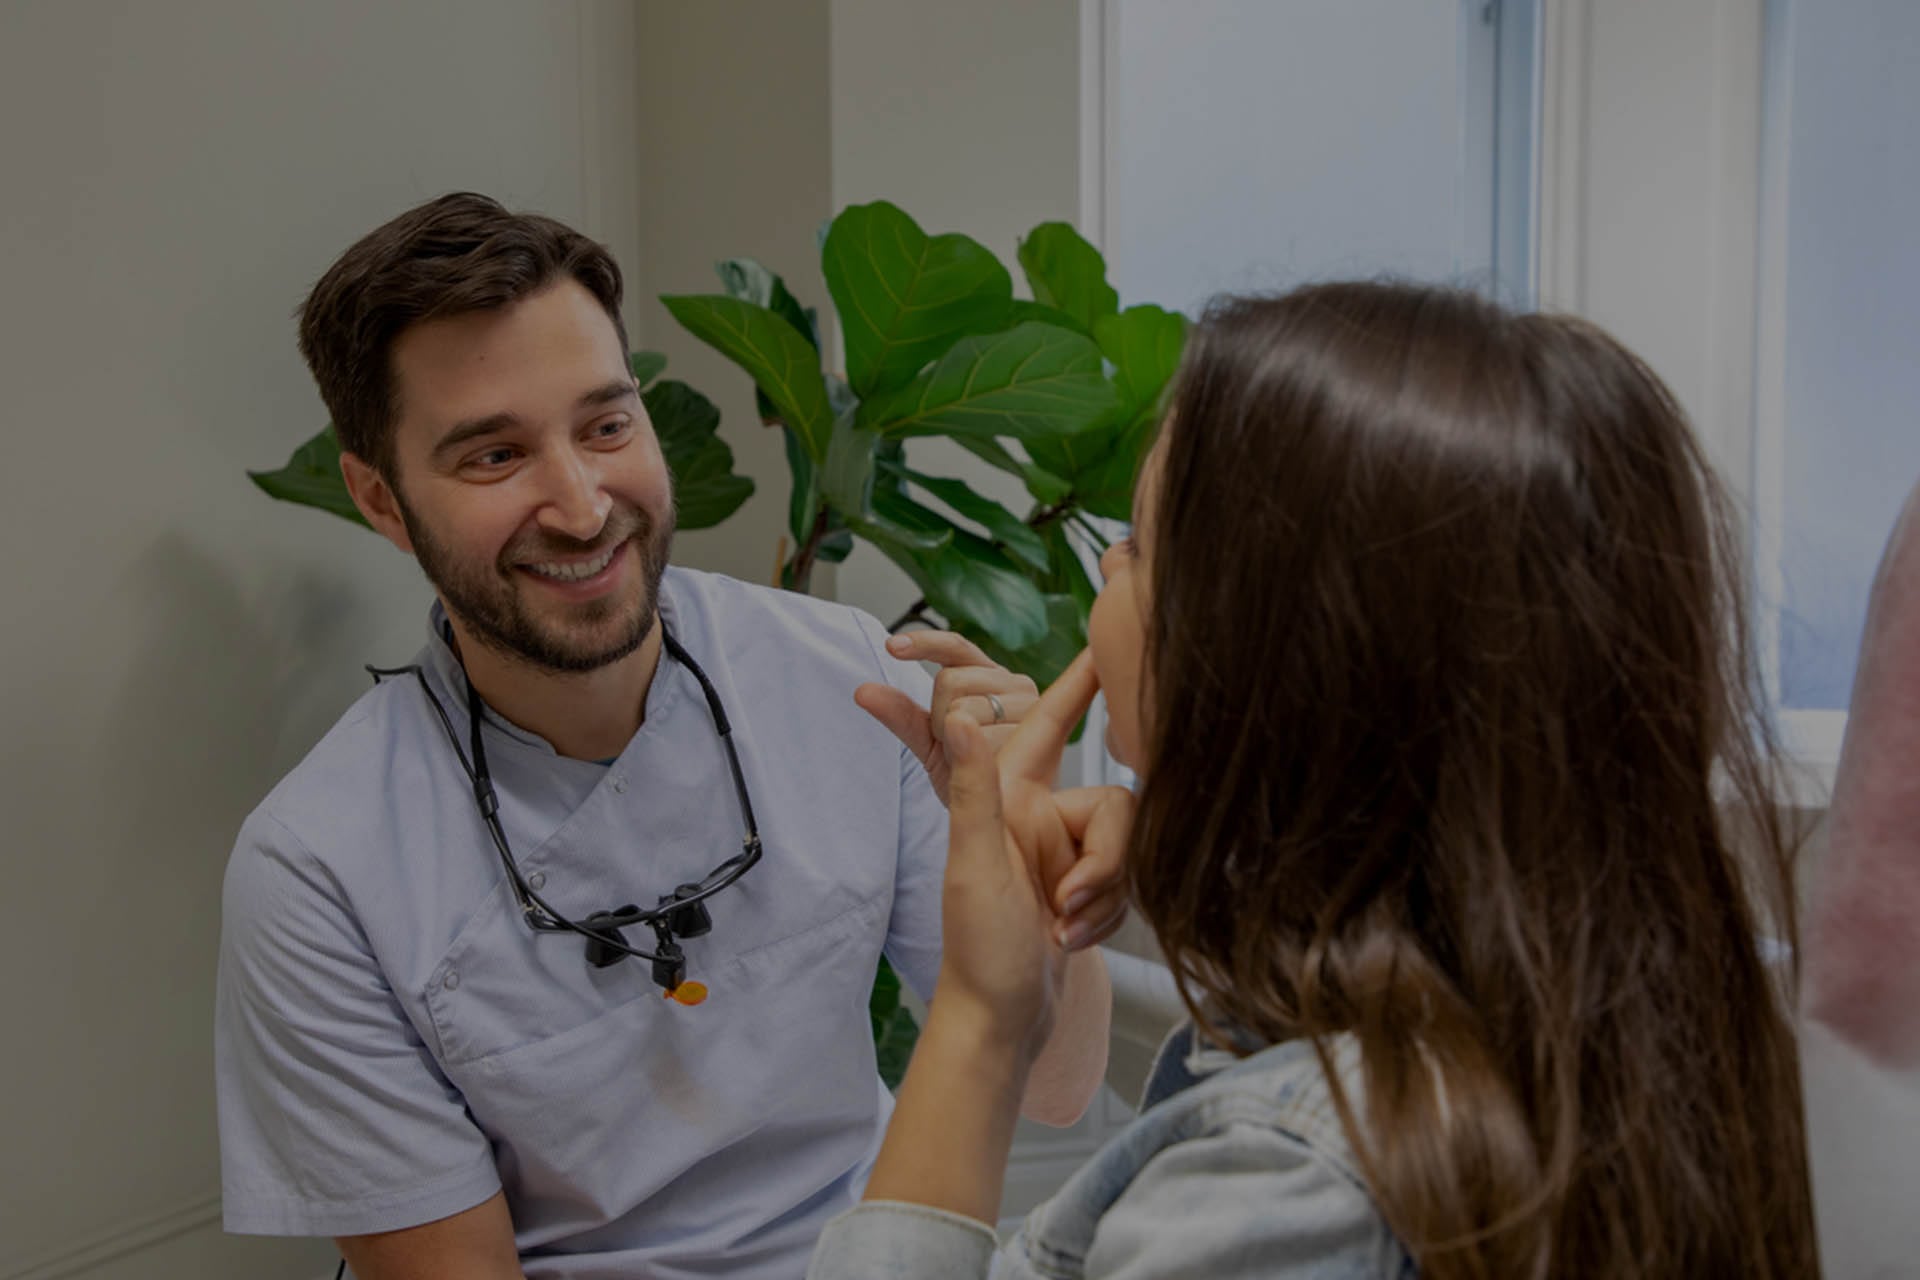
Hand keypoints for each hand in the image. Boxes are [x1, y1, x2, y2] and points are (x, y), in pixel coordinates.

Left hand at [856, 630, 1039, 804]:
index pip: (954, 647)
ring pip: (964, 710)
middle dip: (939, 718)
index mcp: (987, 674)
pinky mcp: (1040, 732)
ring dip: (958, 742)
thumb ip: (900, 714)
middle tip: (957, 745)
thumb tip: (862, 691)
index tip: (892, 647)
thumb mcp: (927, 741)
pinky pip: (984, 738)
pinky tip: (989, 766)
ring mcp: (1029, 704)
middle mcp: (1013, 682)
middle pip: (950, 681)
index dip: (923, 644)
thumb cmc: (968, 771)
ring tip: (976, 758)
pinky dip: (975, 757)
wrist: (1000, 813)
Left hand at [935, 651, 1134, 1051]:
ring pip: (1128, 844)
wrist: (999, 1023)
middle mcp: (1040, 816)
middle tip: (1069, 904)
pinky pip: (1126, 880)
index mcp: (1010, 797)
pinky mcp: (1085, 887)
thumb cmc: (978, 951)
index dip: (1080, 681)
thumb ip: (972, 790)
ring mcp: (1065, 853)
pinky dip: (1107, 914)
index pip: (1051, 722)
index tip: (1111, 639)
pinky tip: (1073, 940)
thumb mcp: (974, 865)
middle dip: (1107, 861)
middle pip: (1115, 804)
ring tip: (1063, 929)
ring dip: (1105, 894)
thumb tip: (956, 717)